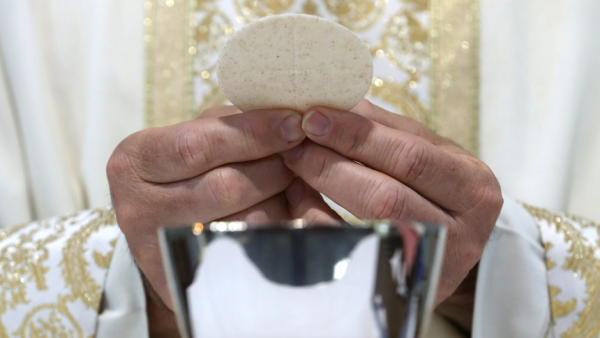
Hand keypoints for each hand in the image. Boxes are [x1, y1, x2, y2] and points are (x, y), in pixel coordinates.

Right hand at [107, 106, 305, 309]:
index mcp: (134, 163)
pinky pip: (252, 252)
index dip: (253, 133)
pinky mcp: (191, 281)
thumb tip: (289, 125)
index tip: (292, 123)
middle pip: (226, 186)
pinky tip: (289, 214)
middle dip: (275, 167)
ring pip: (245, 222)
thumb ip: (232, 126)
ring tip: (292, 184)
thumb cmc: (186, 171)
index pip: (198, 145)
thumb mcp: (194, 136)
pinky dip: (280, 229)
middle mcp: (140, 210)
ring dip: (281, 200)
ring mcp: (163, 251)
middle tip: (298, 156)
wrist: (164, 230)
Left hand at [281, 99, 502, 307]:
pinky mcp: (402, 286)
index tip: (315, 116)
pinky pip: (351, 253)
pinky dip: (319, 222)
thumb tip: (334, 100)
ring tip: (295, 164)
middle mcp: (463, 232)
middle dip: (333, 163)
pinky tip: (299, 199)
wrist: (452, 244)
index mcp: (473, 188)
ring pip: (369, 226)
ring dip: (324, 189)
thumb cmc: (437, 189)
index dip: (357, 135)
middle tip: (295, 142)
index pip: (410, 156)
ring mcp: (432, 264)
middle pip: (387, 195)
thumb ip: (386, 128)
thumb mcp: (427, 153)